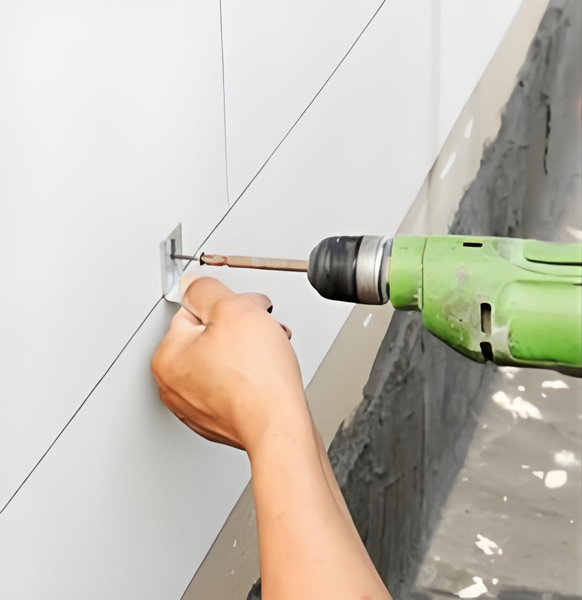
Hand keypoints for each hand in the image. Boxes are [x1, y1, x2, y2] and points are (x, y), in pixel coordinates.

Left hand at [151, 274, 307, 454]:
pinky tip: (264, 376)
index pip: (194, 311)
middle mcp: (174, 386)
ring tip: (267, 355)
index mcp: (167, 358)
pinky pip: (231, 385)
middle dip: (239, 329)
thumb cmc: (257, 379)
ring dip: (247, 351)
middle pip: (207, 336)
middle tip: (260, 333)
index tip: (245, 312)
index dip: (227, 305)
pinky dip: (248, 376)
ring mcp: (196, 406)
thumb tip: (192, 283)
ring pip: (222, 360)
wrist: (279, 426)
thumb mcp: (233, 309)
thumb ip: (206, 289)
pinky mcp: (218, 419)